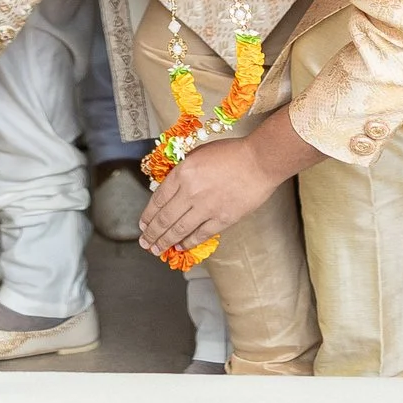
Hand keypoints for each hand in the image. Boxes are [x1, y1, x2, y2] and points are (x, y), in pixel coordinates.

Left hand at [135, 134, 289, 256]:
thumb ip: (183, 172)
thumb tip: (170, 190)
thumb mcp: (198, 154)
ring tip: (156, 249)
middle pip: (165, 217)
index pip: (158, 199)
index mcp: (183, 173)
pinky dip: (188, 242)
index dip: (148, 215)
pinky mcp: (223, 218)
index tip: (143, 225)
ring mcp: (206, 207)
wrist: (259, 161)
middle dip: (152, 233)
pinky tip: (180, 247)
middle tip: (145, 243)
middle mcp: (190, 191)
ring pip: (179, 229)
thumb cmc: (231, 152)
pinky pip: (201, 234)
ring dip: (165, 241)